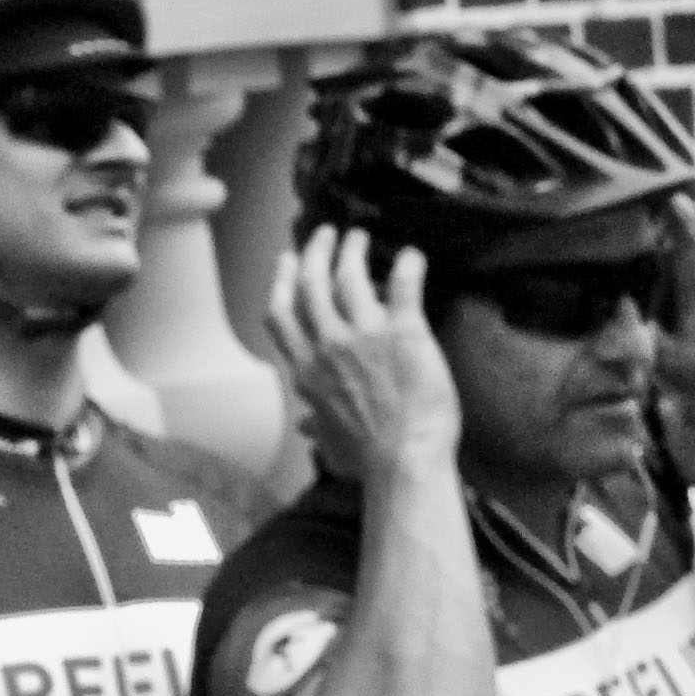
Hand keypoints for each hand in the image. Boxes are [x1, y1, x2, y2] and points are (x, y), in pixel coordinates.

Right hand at [265, 226, 458, 481]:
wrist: (402, 462)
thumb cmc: (367, 461)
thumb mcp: (329, 444)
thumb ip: (317, 427)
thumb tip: (308, 426)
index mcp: (306, 371)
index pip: (282, 314)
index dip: (283, 281)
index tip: (288, 260)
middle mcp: (328, 346)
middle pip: (311, 284)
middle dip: (315, 251)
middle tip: (326, 234)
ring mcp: (365, 335)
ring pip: (349, 276)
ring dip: (352, 250)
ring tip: (359, 236)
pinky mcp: (404, 332)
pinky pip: (403, 285)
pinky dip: (408, 265)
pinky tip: (412, 255)